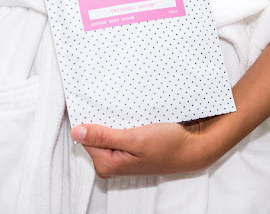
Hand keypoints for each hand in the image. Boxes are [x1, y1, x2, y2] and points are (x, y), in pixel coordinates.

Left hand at [70, 118, 220, 178]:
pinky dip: (119, 123)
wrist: (191, 147)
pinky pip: (114, 133)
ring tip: (125, 112)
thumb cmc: (168, 145)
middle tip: (116, 108)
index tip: (99, 105)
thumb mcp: (135, 139)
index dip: (91, 120)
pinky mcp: (126, 150)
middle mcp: (109, 164)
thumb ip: (104, 137)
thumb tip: (77, 132)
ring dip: (111, 120)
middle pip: (92, 135)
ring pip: (104, 132)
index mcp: (106, 165)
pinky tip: (129, 117)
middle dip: (101, 120)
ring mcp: (118, 158)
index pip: (84, 137)